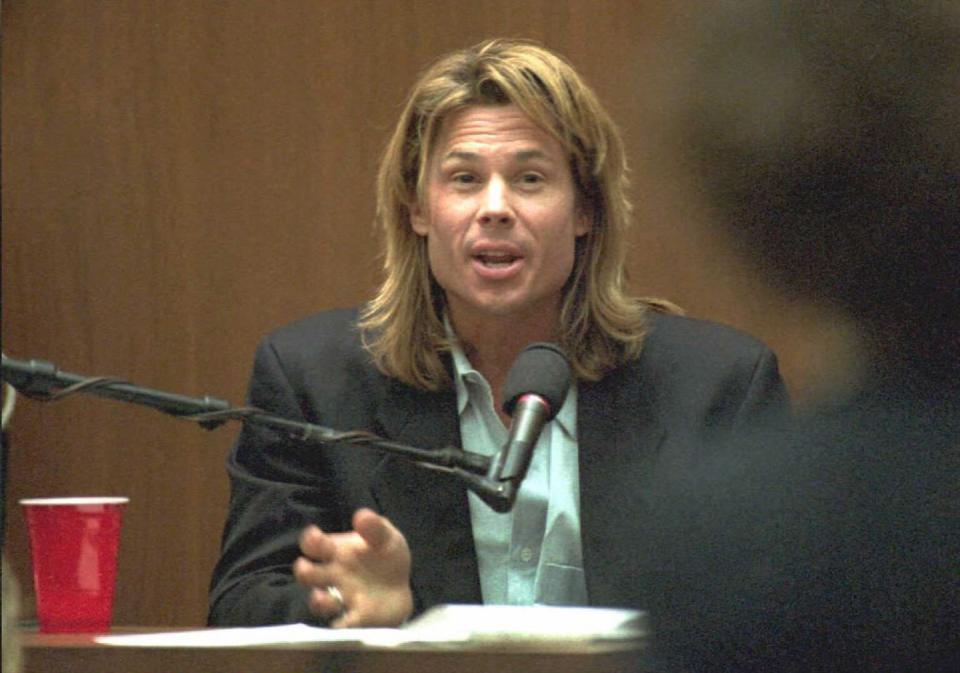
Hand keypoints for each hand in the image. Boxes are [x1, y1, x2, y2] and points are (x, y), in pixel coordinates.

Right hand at [293, 508, 412, 627]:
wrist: (400, 586)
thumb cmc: (385, 557)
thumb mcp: (386, 537)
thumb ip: (375, 527)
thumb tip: (360, 515)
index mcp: (336, 551)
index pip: (313, 544)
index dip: (309, 540)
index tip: (314, 537)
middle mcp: (332, 575)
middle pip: (306, 574)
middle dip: (303, 571)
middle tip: (306, 569)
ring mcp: (341, 597)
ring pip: (319, 602)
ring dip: (318, 601)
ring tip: (324, 598)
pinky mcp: (355, 618)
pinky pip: (342, 625)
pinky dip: (342, 626)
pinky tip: (346, 623)